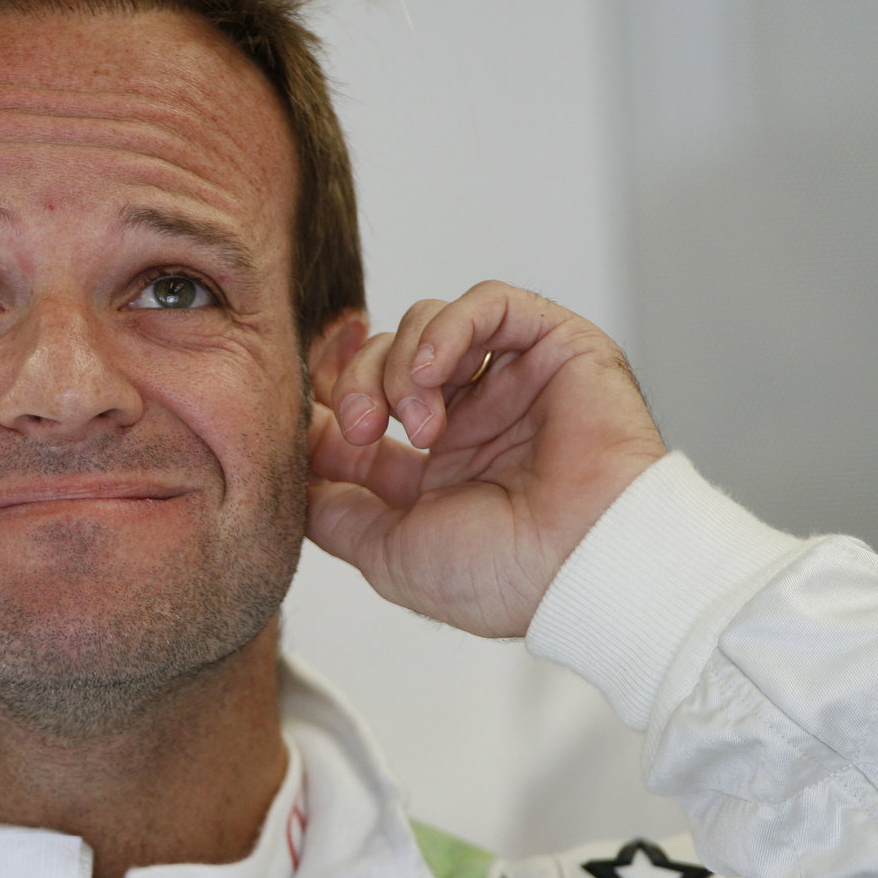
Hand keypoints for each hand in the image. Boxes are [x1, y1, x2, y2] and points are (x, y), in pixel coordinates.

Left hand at [307, 282, 664, 636]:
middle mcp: (470, 421)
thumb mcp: (385, 551)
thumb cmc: (504, 575)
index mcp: (433, 471)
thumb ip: (333, 510)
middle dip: (354, 384)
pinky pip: (488, 303)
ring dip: (401, 364)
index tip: (298, 407)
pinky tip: (435, 374)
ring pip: (426, 324)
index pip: (361, 404)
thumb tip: (294, 479)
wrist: (583, 568)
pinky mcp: (554, 346)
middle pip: (382, 358)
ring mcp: (510, 382)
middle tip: (361, 428)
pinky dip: (447, 329)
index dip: (323, 394)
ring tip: (417, 420)